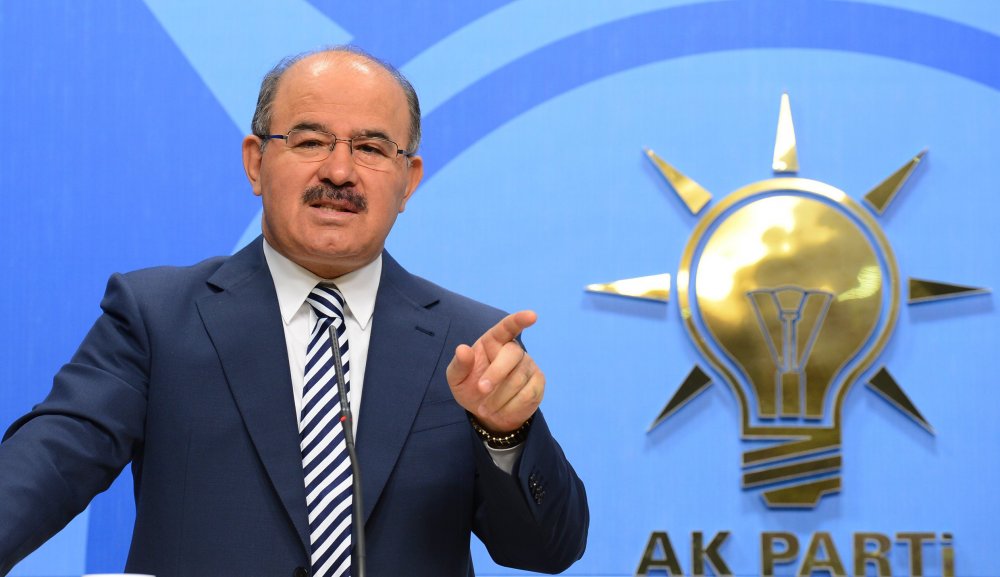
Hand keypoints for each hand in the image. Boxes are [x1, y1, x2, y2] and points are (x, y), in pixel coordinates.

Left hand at [446, 310, 544, 432]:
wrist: (488, 413)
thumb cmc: (471, 388)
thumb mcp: (457, 379)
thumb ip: (459, 364)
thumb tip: (462, 349)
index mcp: (493, 341)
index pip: (508, 326)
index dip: (519, 320)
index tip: (532, 316)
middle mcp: (514, 349)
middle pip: (512, 355)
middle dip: (496, 374)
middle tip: (481, 390)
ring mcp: (528, 365)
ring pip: (518, 379)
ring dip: (498, 397)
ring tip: (485, 408)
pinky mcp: (537, 383)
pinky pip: (527, 394)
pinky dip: (510, 406)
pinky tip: (500, 410)